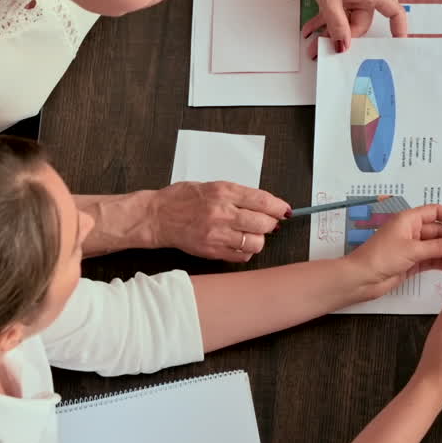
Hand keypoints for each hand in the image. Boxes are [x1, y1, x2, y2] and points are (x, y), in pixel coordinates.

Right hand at [149, 182, 290, 261]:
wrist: (156, 217)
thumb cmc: (181, 199)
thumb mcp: (211, 186)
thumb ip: (237, 194)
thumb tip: (264, 204)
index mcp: (223, 192)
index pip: (262, 201)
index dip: (278, 207)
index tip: (284, 211)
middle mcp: (222, 213)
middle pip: (263, 223)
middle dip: (271, 224)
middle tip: (267, 223)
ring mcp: (217, 234)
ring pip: (255, 242)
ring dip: (258, 239)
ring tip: (250, 234)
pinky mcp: (212, 251)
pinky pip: (241, 256)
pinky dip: (246, 251)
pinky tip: (239, 244)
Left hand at [294, 0, 407, 58]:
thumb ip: (336, 23)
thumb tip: (344, 46)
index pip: (393, 12)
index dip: (398, 29)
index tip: (396, 46)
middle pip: (361, 24)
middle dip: (344, 39)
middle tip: (326, 50)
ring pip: (344, 21)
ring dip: (329, 33)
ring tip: (313, 47)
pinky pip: (334, 13)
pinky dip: (323, 22)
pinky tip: (310, 31)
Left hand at [343, 204, 441, 299]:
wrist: (361, 279)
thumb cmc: (382, 257)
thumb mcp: (413, 250)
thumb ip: (440, 246)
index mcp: (410, 219)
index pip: (436, 212)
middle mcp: (412, 231)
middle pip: (439, 231)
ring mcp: (412, 247)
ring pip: (437, 246)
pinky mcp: (412, 262)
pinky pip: (432, 259)